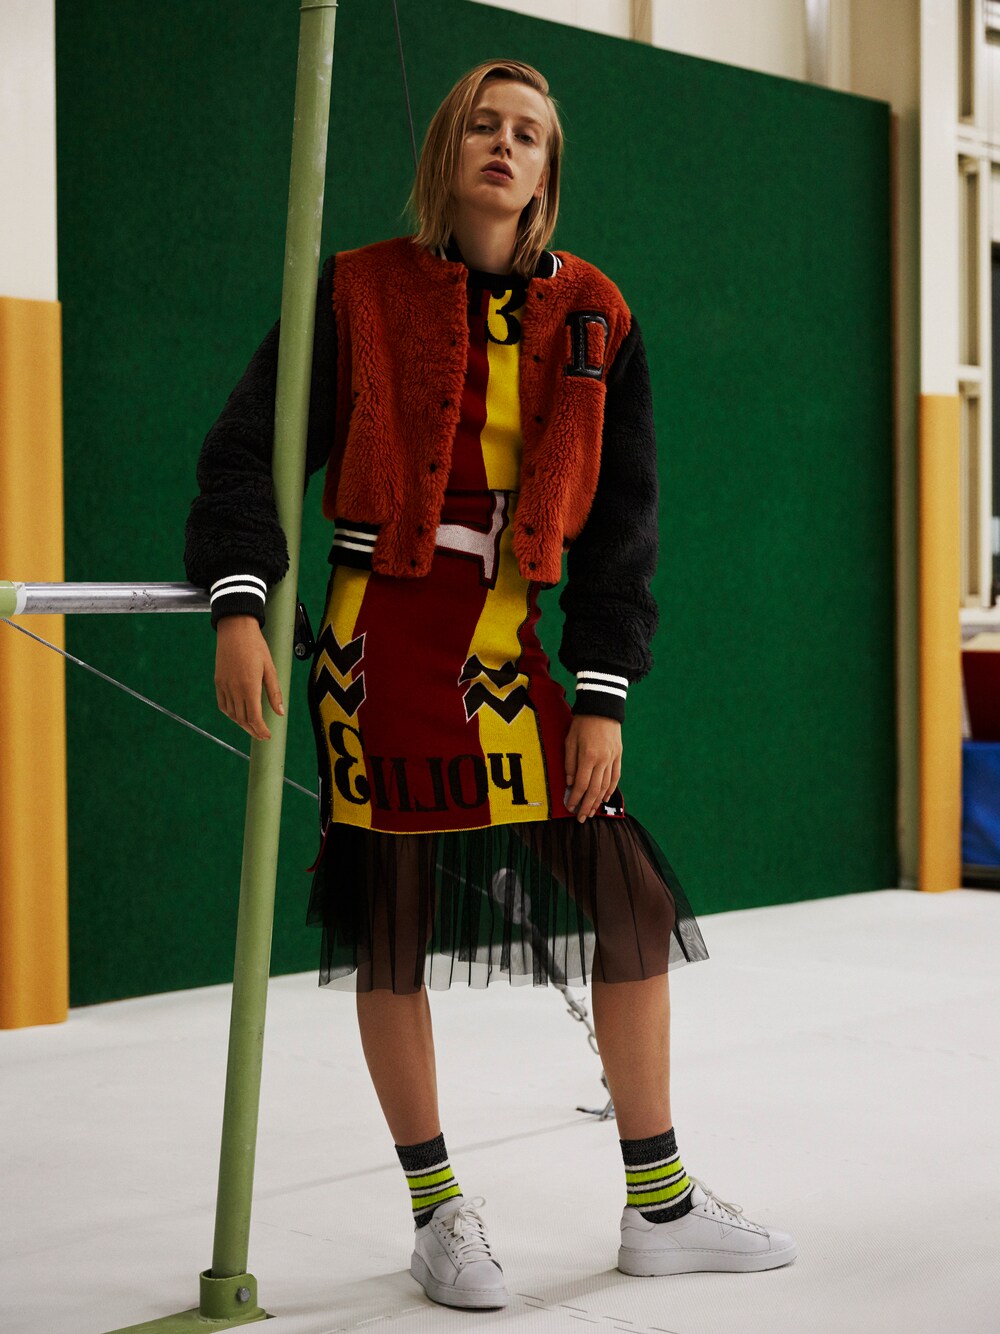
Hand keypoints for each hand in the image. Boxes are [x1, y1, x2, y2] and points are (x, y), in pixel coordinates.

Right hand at [214, 615, 283, 740]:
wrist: (235, 630)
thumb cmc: (256, 646)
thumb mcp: (270, 668)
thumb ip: (274, 692)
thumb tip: (280, 712)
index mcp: (249, 686)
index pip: (254, 717)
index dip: (261, 730)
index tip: (268, 736)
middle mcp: (234, 689)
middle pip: (243, 719)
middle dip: (253, 730)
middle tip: (262, 735)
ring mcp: (224, 686)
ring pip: (232, 714)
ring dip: (242, 724)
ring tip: (253, 727)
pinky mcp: (218, 681)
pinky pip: (223, 705)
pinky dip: (231, 714)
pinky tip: (238, 715)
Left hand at [564, 714, 621, 821]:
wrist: (603, 706)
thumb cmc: (582, 722)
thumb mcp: (569, 740)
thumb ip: (569, 762)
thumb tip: (569, 782)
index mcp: (588, 756)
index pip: (581, 784)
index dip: (575, 798)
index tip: (570, 808)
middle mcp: (602, 760)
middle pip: (594, 789)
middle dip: (587, 806)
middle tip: (581, 818)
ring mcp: (612, 758)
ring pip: (606, 786)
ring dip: (598, 801)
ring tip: (592, 812)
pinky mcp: (618, 755)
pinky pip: (615, 776)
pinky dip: (610, 789)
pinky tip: (605, 798)